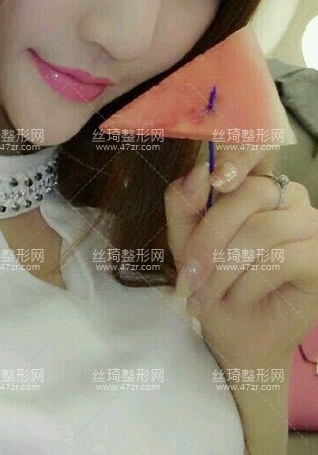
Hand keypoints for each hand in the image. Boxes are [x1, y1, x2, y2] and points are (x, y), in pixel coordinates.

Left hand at [165, 147, 317, 369]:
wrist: (236, 335)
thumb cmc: (212, 283)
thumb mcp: (185, 243)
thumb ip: (184, 205)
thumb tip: (199, 170)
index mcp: (251, 184)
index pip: (253, 153)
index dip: (239, 156)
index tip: (216, 178)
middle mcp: (285, 196)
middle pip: (250, 194)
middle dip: (210, 236)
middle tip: (188, 272)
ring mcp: (308, 224)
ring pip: (263, 229)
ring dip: (225, 267)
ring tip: (205, 294)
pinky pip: (282, 258)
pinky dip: (249, 282)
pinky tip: (238, 297)